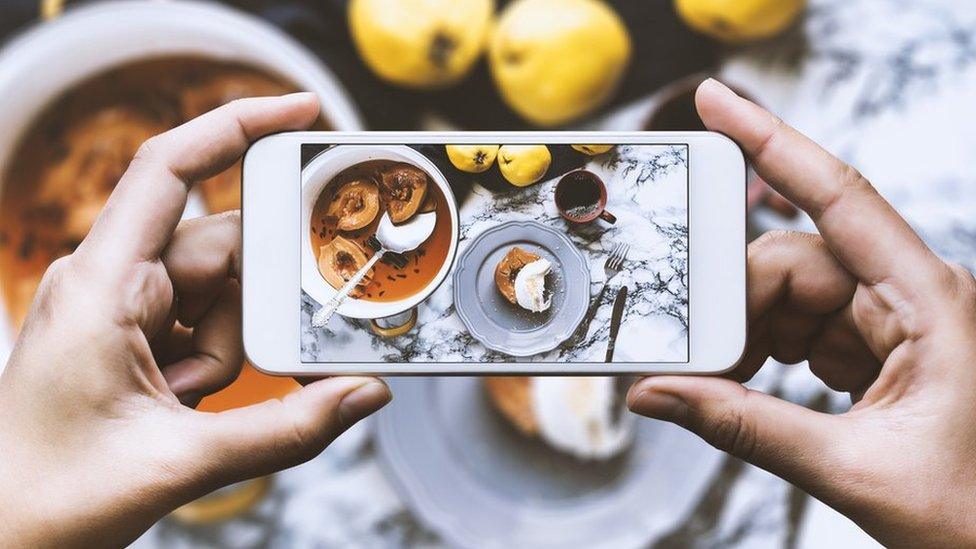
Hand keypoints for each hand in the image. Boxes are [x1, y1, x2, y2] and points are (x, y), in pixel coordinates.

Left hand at [0, 94, 390, 546]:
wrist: (4, 535)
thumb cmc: (48, 494)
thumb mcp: (179, 462)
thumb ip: (285, 429)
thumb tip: (363, 393)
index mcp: (101, 286)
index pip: (169, 168)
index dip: (236, 126)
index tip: (302, 113)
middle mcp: (111, 281)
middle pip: (221, 248)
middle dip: (255, 304)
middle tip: (280, 344)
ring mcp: (122, 308)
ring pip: (220, 294)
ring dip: (231, 350)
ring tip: (194, 403)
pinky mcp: (134, 335)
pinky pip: (204, 324)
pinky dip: (218, 361)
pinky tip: (190, 402)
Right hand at [628, 79, 975, 546]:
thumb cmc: (974, 514)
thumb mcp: (854, 472)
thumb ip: (748, 428)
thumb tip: (662, 395)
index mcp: (934, 302)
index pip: (840, 196)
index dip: (772, 139)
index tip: (716, 103)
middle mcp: (916, 296)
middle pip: (798, 256)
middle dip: (738, 301)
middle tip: (697, 356)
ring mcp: (898, 321)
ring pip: (795, 293)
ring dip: (750, 333)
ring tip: (723, 383)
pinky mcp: (882, 348)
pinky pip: (806, 325)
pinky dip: (768, 349)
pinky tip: (753, 381)